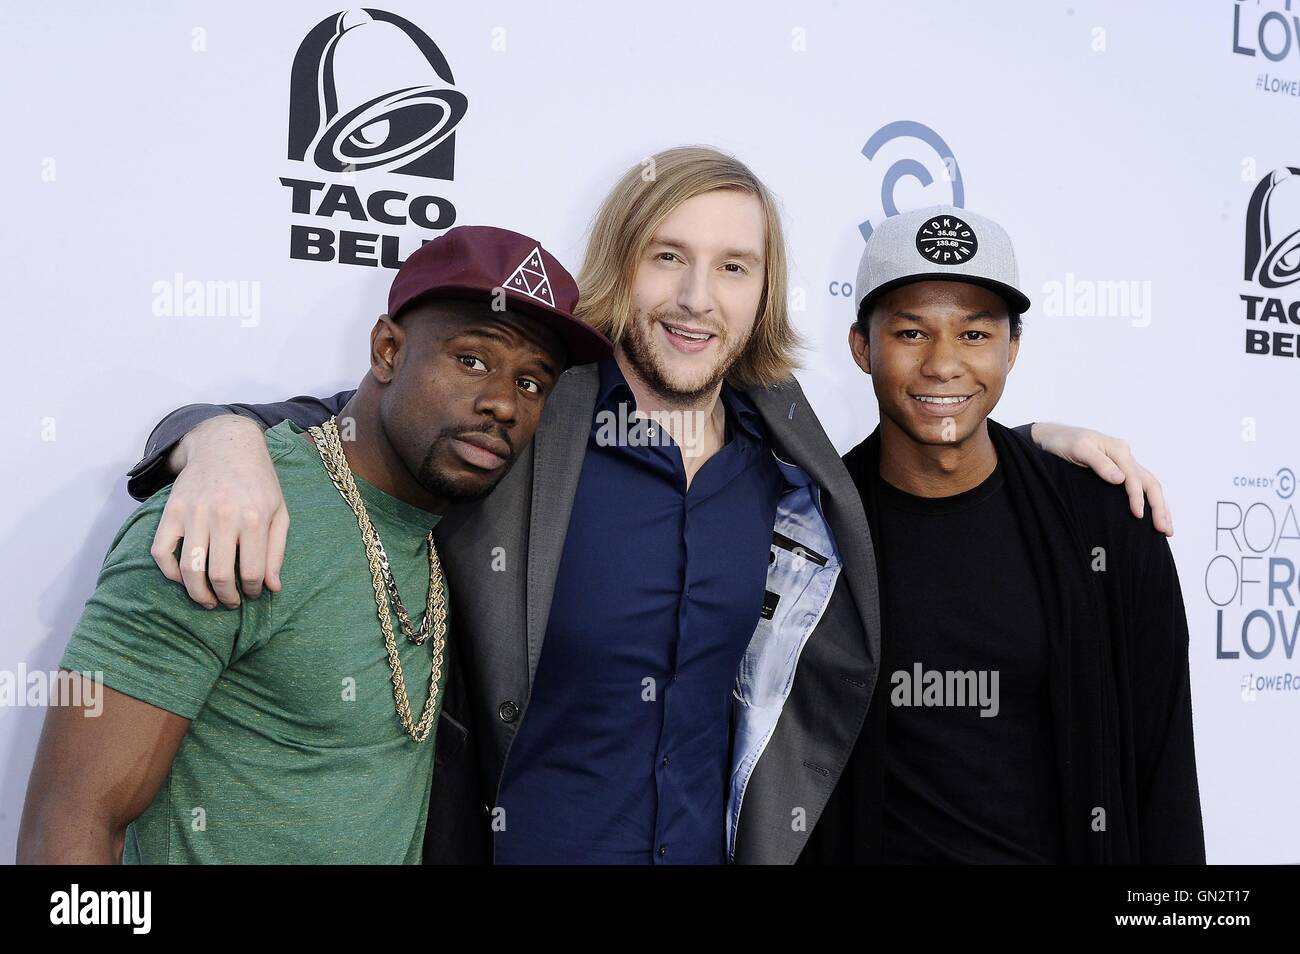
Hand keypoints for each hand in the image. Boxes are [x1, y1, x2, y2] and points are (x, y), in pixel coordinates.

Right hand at [150, 416, 287, 607]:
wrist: (226, 446)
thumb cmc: (259, 482)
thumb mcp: (279, 512)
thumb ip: (277, 551)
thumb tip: (273, 588)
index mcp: (254, 518)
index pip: (252, 572)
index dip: (253, 591)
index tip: (253, 593)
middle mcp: (223, 516)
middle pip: (220, 576)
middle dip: (227, 598)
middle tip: (231, 602)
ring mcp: (194, 513)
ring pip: (190, 570)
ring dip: (198, 594)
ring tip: (208, 601)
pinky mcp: (172, 511)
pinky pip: (161, 552)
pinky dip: (169, 573)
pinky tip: (183, 579)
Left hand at [1030, 422, 1172, 535]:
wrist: (1052, 436)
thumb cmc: (1062, 442)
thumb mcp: (1078, 449)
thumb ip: (1099, 463)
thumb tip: (1121, 479)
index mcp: (1118, 449)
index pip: (1134, 477)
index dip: (1137, 497)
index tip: (1138, 516)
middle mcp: (1125, 455)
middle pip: (1150, 482)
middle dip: (1159, 506)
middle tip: (1164, 530)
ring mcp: (1123, 462)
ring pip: (1149, 485)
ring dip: (1160, 506)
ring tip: (1167, 528)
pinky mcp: (1119, 469)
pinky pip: (1140, 485)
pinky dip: (1150, 500)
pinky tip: (1154, 515)